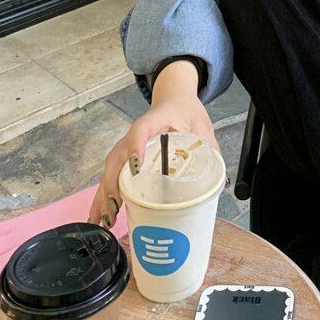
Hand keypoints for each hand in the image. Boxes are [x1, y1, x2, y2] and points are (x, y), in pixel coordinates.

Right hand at [87, 64, 220, 228]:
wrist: (175, 99)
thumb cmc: (187, 112)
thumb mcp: (202, 125)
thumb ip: (210, 148)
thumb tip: (220, 181)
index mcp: (155, 120)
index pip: (141, 130)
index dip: (136, 146)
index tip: (135, 166)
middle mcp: (136, 134)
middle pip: (117, 157)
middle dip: (113, 185)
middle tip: (114, 209)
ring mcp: (127, 146)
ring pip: (110, 170)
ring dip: (103, 195)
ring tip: (101, 221)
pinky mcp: (126, 157)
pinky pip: (111, 176)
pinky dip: (104, 196)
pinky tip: (100, 216)